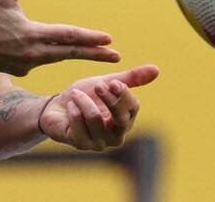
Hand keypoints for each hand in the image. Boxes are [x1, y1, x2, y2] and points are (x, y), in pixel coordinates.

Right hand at [0, 0, 120, 75]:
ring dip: (78, 56)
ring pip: (58, 58)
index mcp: (32, 34)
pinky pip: (42, 61)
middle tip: (116, 56)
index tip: (109, 39)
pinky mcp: (22, 71)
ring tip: (97, 53)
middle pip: (70, 53)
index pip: (68, 36)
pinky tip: (56, 52)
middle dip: (95, 55)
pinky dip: (52, 56)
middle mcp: (33, 53)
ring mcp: (28, 65)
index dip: (90, 38)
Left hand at [39, 65, 159, 150]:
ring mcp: (98, 143)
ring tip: (75, 93)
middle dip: (109, 99)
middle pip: (120, 119)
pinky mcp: (80, 144)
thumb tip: (156, 69)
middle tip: (97, 86)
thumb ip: (130, 79)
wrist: (57, 107)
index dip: (123, 94)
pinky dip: (73, 107)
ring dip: (83, 100)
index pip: (133, 108)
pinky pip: (79, 122)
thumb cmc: (86, 96)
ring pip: (95, 118)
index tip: (112, 82)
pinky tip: (69, 104)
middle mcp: (115, 136)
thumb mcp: (107, 84)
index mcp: (125, 121)